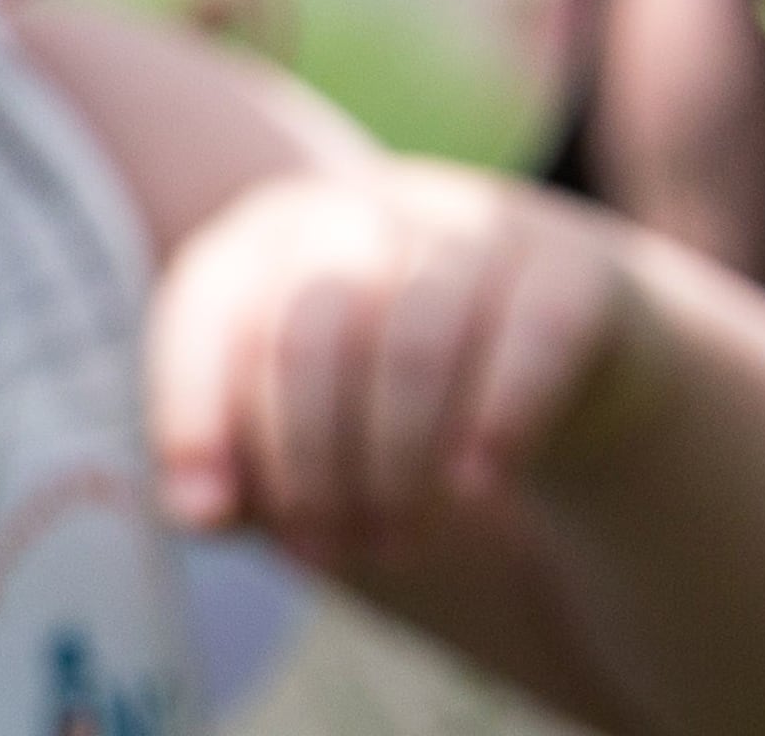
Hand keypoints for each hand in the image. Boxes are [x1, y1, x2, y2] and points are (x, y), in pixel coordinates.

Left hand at [148, 161, 657, 564]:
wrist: (550, 351)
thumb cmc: (382, 396)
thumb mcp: (299, 422)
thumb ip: (237, 465)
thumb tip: (199, 513)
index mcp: (266, 238)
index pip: (209, 315)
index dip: (196, 416)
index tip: (210, 512)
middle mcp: (358, 214)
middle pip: (311, 335)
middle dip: (311, 465)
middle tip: (329, 549)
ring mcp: (467, 225)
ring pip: (415, 342)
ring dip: (397, 464)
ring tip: (396, 543)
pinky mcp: (568, 266)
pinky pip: (532, 335)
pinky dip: (499, 417)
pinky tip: (476, 486)